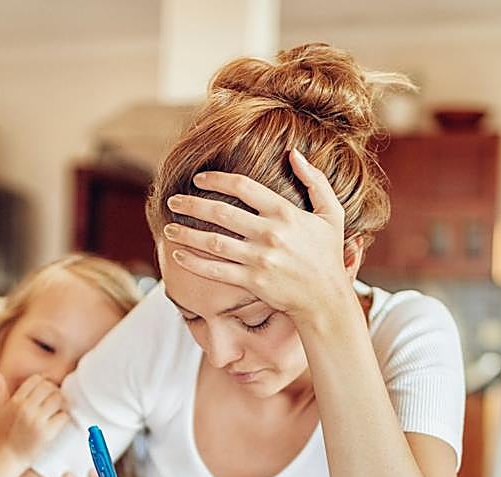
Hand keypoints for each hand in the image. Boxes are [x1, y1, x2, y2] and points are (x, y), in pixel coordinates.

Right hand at [0, 371, 68, 463]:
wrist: (7, 456)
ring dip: (61, 403)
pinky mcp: (47, 433)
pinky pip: (63, 416)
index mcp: (15, 400)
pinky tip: (58, 420)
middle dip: (54, 391)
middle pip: (49, 387)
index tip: (46, 390)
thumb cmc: (4, 432)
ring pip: (58, 399)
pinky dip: (63, 417)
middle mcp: (26, 408)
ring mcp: (37, 420)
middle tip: (54, 399)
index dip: (44, 382)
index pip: (36, 379)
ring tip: (57, 409)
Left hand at [161, 149, 356, 328]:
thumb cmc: (327, 254)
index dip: (217, 179)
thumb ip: (315, 180)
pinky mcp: (252, 282)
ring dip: (186, 233)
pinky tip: (177, 255)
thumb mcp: (331, 213)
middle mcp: (270, 233)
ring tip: (168, 228)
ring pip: (213, 242)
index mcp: (285, 213)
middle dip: (192, 204)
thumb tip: (294, 153)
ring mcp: (259, 259)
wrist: (326, 298)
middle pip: (221, 212)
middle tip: (173, 200)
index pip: (243, 187)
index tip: (199, 179)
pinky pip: (215, 270)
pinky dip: (193, 263)